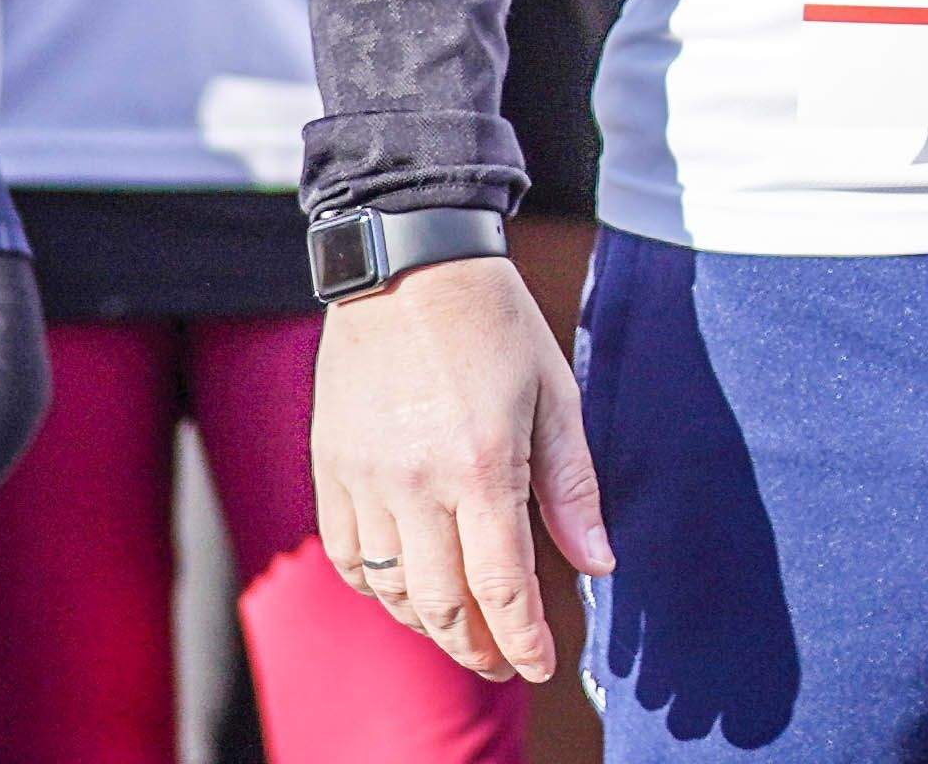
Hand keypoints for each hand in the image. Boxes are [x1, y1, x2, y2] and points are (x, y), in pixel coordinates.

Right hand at [315, 249, 610, 682]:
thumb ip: (572, 487)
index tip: (540, 664)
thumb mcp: (554, 394)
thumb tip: (598, 565)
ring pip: (390, 589)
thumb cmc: (494, 323)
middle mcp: (416, 482)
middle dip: (475, 647)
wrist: (408, 263)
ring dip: (428, 623)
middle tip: (500, 662)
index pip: (502, 586)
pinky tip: (405, 586)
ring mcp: (365, 477)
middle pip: (441, 603)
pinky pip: (345, 556)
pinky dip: (376, 587)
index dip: (523, 638)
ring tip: (461, 628)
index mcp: (482, 464)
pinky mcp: (329, 466)